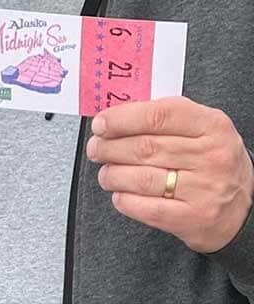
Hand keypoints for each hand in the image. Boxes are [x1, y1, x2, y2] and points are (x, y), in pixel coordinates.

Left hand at [86, 96, 253, 252]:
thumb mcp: (198, 126)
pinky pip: (149, 208)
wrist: (246, 203)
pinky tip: (119, 194)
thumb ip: (161, 115)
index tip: (100, 124)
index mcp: (210, 124)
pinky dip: (125, 200)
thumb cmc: (210, 157)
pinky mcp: (197, 219)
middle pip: (144, 147)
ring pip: (142, 178)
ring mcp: (206, 189)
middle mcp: (212, 155)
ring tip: (105, 173)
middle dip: (109, 148)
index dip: (120, 119)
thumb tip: (112, 116)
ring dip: (113, 174)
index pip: (156, 115)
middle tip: (95, 149)